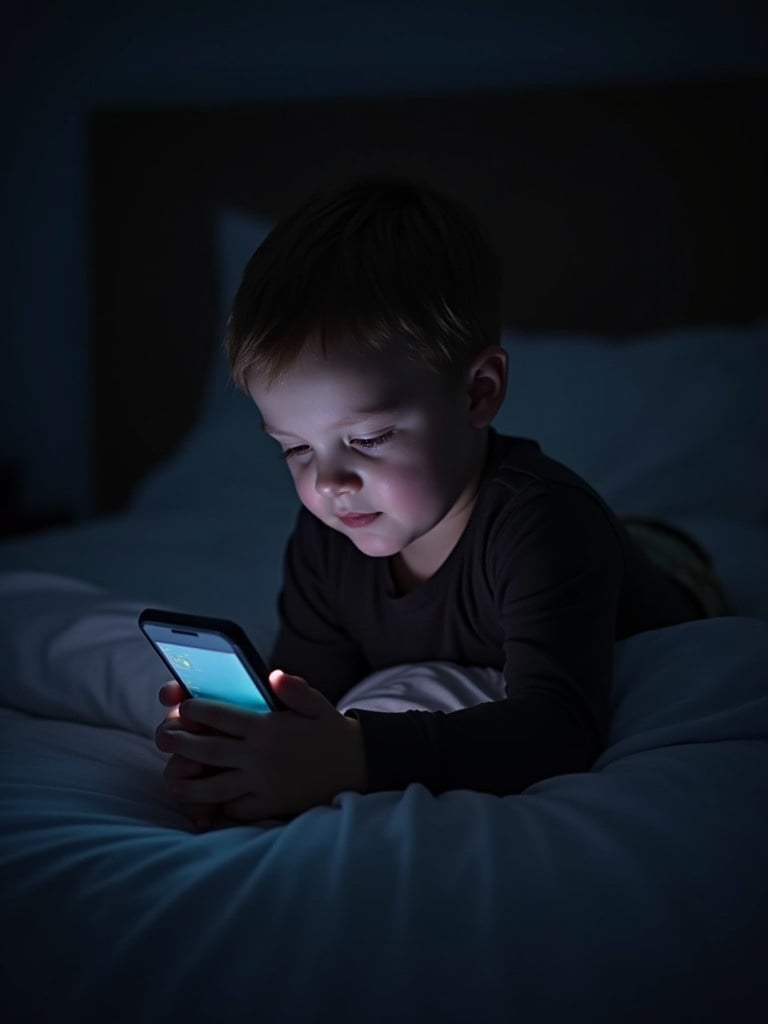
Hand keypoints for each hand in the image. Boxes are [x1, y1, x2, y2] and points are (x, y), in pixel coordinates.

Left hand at [155, 671, 367, 823]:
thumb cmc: (332, 732)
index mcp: (268, 727)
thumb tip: (274, 675)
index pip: (222, 717)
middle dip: (180, 745)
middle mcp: (261, 757)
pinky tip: (207, 803)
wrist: (359, 766)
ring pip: (215, 786)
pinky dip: (220, 806)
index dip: (197, 711)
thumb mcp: (317, 703)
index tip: (180, 707)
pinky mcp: (271, 804)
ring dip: (189, 785)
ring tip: (172, 781)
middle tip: (162, 738)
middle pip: (208, 752)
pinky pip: (238, 808)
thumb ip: (294, 689)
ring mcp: (264, 783)